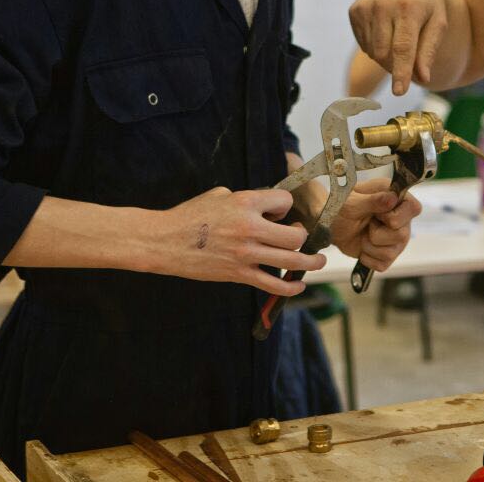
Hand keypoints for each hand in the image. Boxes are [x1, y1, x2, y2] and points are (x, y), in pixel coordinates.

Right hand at [147, 185, 325, 295]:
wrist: (165, 241)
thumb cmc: (189, 216)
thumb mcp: (219, 196)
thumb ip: (245, 200)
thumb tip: (263, 206)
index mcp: (246, 203)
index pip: (284, 202)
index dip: (285, 206)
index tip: (280, 212)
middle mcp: (250, 228)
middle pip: (296, 235)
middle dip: (303, 235)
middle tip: (300, 235)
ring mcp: (246, 254)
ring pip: (291, 260)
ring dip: (311, 262)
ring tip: (319, 261)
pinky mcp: (239, 274)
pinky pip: (272, 284)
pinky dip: (290, 287)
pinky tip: (298, 284)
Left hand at [328, 178, 421, 271]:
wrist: (332, 226)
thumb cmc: (341, 208)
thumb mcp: (352, 202)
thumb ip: (373, 200)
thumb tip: (393, 198)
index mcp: (396, 198)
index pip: (414, 208)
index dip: (396, 216)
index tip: (378, 214)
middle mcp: (402, 219)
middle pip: (401, 235)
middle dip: (376, 233)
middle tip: (367, 223)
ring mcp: (397, 238)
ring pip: (391, 252)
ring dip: (369, 246)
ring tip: (363, 235)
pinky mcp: (389, 254)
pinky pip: (383, 264)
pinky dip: (367, 257)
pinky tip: (363, 246)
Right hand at [348, 0, 446, 94]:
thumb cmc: (428, 2)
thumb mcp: (438, 23)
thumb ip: (428, 51)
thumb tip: (422, 79)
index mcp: (408, 8)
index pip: (402, 48)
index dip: (401, 72)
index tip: (399, 92)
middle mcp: (383, 6)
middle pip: (385, 55)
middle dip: (397, 64)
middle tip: (410, 55)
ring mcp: (366, 7)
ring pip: (373, 52)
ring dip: (387, 55)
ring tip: (399, 36)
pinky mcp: (355, 10)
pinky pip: (364, 44)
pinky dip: (376, 46)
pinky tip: (387, 30)